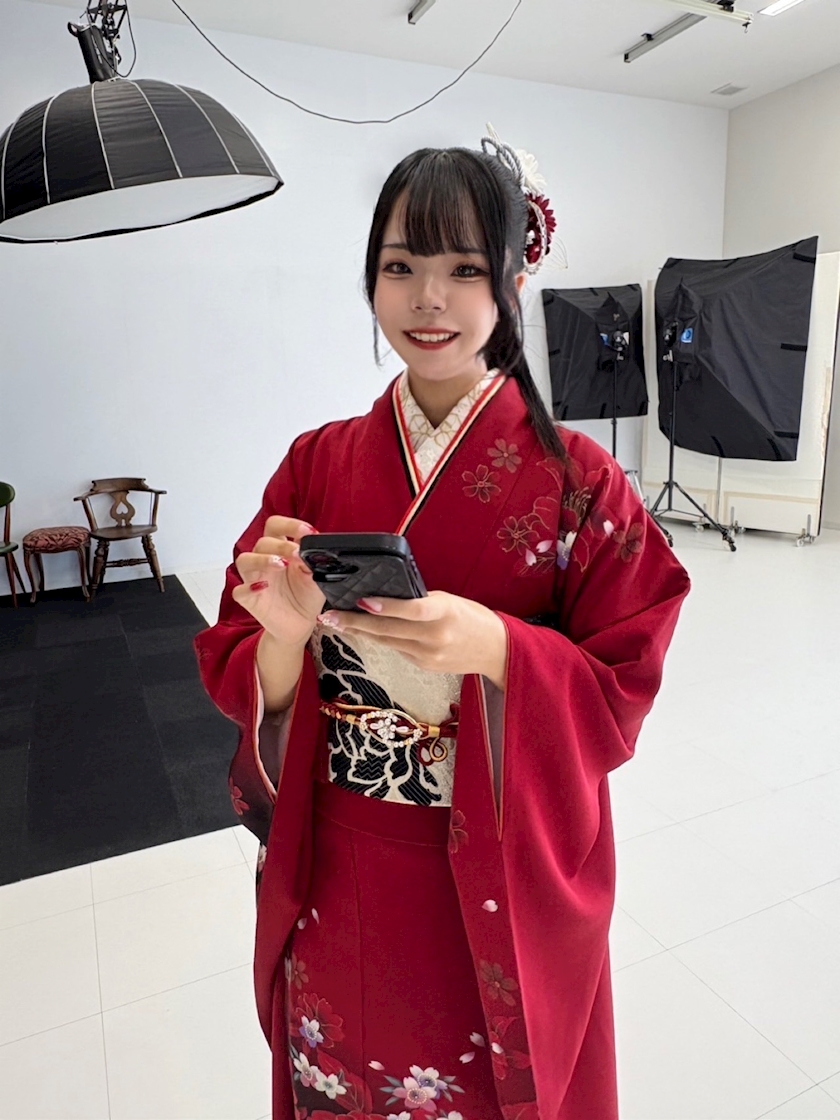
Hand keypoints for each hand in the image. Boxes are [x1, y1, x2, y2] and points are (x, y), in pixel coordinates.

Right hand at [232, 515, 325, 647]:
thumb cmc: (306, 597)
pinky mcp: (249, 599)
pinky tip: (263, 588)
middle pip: (262, 541)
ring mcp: (255, 579)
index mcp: (281, 550)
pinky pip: (239, 591)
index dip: (290, 525)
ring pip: (244, 560)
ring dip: (262, 559)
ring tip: (281, 565)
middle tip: (296, 553)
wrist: (301, 625)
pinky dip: (248, 588)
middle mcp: (265, 560)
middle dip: (280, 545)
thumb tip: (311, 551)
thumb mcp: (316, 578)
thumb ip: (313, 563)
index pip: (277, 526)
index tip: (308, 532)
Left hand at [318, 591, 508, 688]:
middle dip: (356, 622)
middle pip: (389, 630)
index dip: (386, 607)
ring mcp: (428, 655)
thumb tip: (386, 596)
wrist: (495, 650)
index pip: (412, 610)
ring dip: (361, 632)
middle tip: (331, 615)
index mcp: (444, 613)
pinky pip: (397, 650)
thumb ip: (421, 601)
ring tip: (337, 622)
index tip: (362, 600)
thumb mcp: (450, 601)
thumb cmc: (471, 617)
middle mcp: (435, 637)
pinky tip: (365, 632)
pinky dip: (381, 639)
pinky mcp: (424, 666)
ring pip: (387, 642)